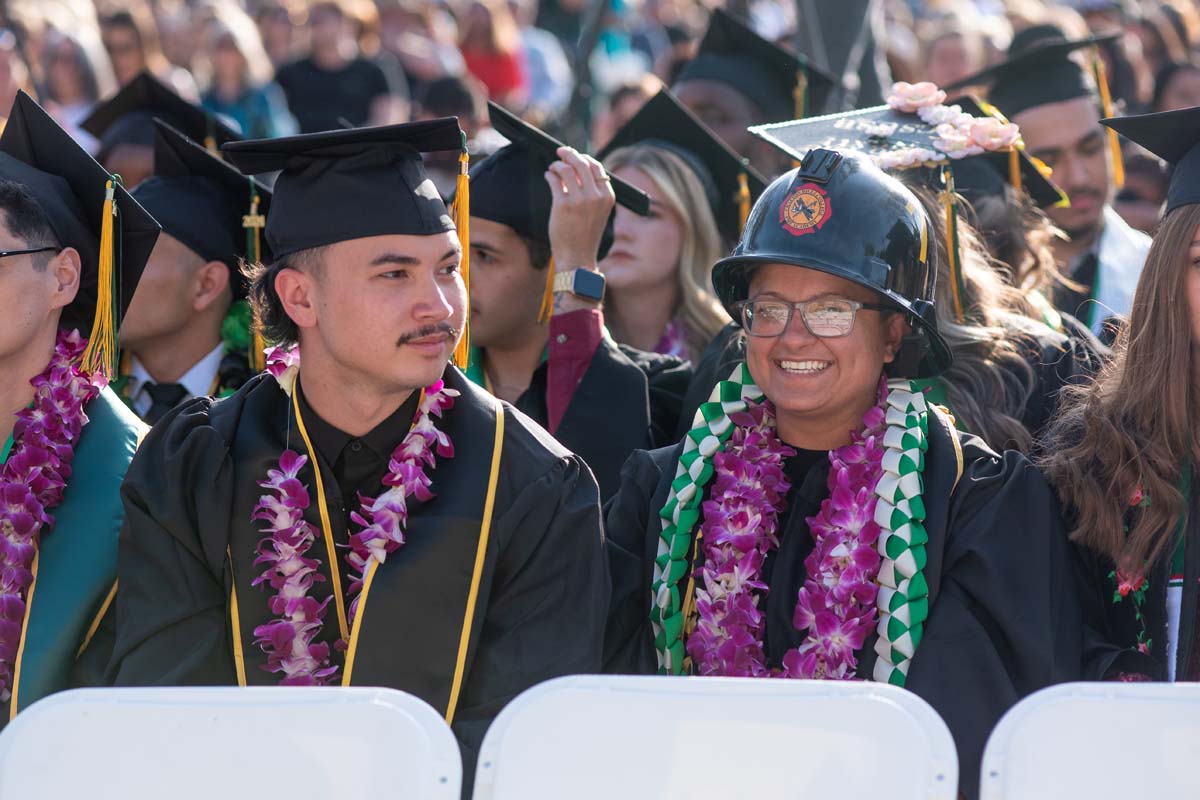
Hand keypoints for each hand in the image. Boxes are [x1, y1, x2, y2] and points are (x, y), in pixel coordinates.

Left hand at [544, 146, 615, 271]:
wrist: (578, 258)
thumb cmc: (585, 236)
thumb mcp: (597, 212)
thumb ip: (592, 192)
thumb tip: (576, 169)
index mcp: (607, 197)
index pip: (597, 167)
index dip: (584, 158)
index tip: (574, 156)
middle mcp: (596, 196)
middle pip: (581, 163)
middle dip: (569, 154)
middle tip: (560, 152)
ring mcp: (579, 200)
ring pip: (567, 169)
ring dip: (557, 165)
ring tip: (552, 168)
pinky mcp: (563, 205)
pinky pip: (554, 180)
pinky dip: (549, 175)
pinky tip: (548, 176)